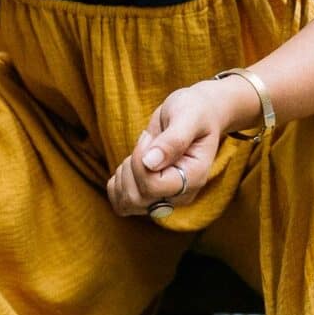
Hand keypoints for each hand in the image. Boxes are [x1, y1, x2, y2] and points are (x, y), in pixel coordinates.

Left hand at [105, 81, 243, 218]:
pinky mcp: (150, 196)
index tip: (148, 138)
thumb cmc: (194, 111)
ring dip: (123, 175)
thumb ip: (173, 140)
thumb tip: (150, 163)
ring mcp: (164, 199)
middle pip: (136, 198)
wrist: (196, 114)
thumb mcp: (188, 116)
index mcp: (193, 178)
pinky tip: (131, 165)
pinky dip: (117, 184)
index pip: (151, 187)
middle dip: (131, 167)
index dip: (140, 162)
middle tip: (145, 144)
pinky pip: (121, 203)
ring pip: (126, 204)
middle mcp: (180, 195)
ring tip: (141, 154)